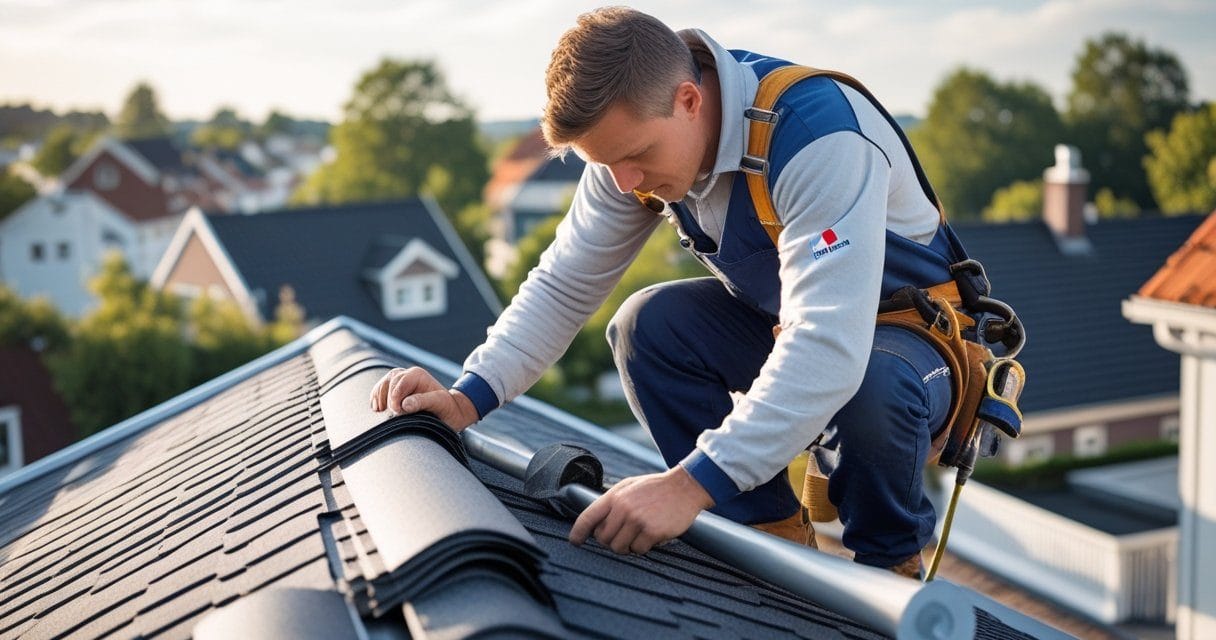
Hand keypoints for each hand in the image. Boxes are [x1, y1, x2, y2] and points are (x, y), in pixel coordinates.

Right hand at [369, 367, 478, 431]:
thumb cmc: (447, 408)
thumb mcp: (439, 403)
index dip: (395, 397)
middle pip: (389, 382)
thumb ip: (422, 402)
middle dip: (387, 398)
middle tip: (391, 414)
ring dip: (379, 397)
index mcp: (417, 374)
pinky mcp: (397, 391)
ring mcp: (401, 383)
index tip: (397, 412)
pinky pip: (382, 390)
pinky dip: (377, 398)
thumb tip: (405, 404)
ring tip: (378, 410)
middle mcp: (408, 375)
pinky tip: (376, 408)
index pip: (398, 382)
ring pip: (383, 385)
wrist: (451, 412)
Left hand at [568, 467, 713, 554]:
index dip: (578, 532)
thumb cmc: (656, 488)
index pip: (588, 517)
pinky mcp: (652, 531)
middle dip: (610, 541)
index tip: (575, 542)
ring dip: (627, 546)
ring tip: (638, 535)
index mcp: (615, 496)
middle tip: (623, 535)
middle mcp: (623, 508)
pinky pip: (638, 550)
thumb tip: (596, 523)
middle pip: (603, 538)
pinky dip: (644, 547)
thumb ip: (612, 503)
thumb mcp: (630, 487)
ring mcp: (637, 520)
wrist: (685, 487)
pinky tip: (651, 535)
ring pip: (619, 547)